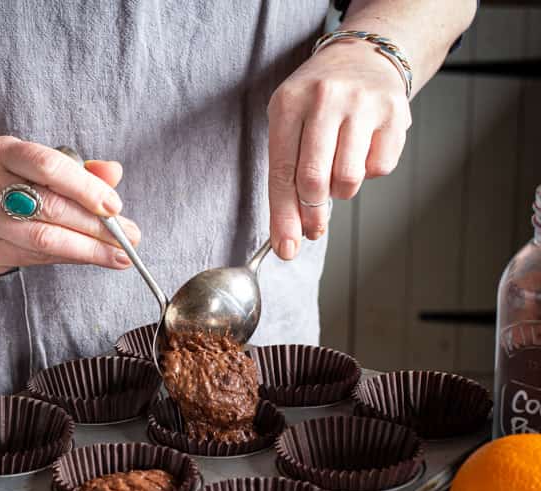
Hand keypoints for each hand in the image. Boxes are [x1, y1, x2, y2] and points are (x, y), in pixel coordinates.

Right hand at [0, 136, 140, 273]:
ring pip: (45, 240)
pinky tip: (94, 258)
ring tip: (120, 255)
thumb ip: (77, 168)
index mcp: (1, 152)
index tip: (115, 207)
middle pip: (51, 208)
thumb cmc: (11, 181)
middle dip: (97, 226)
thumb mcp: (38, 164)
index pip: (48, 166)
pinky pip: (38, 258)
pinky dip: (72, 258)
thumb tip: (114, 172)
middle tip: (129, 237)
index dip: (86, 187)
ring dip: (90, 250)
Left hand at [268, 40, 412, 258]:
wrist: (363, 57)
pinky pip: (379, 170)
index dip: (284, 218)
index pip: (281, 173)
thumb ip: (286, 176)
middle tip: (314, 226)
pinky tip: (362, 151)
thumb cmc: (317, 102)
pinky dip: (369, 173)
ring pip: (348, 180)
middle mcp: (325, 99)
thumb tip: (292, 235)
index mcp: (289, 103)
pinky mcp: (394, 113)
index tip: (287, 249)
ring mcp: (362, 104)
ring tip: (338, 169)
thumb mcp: (289, 124)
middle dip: (312, 215)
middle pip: (313, 181)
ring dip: (341, 191)